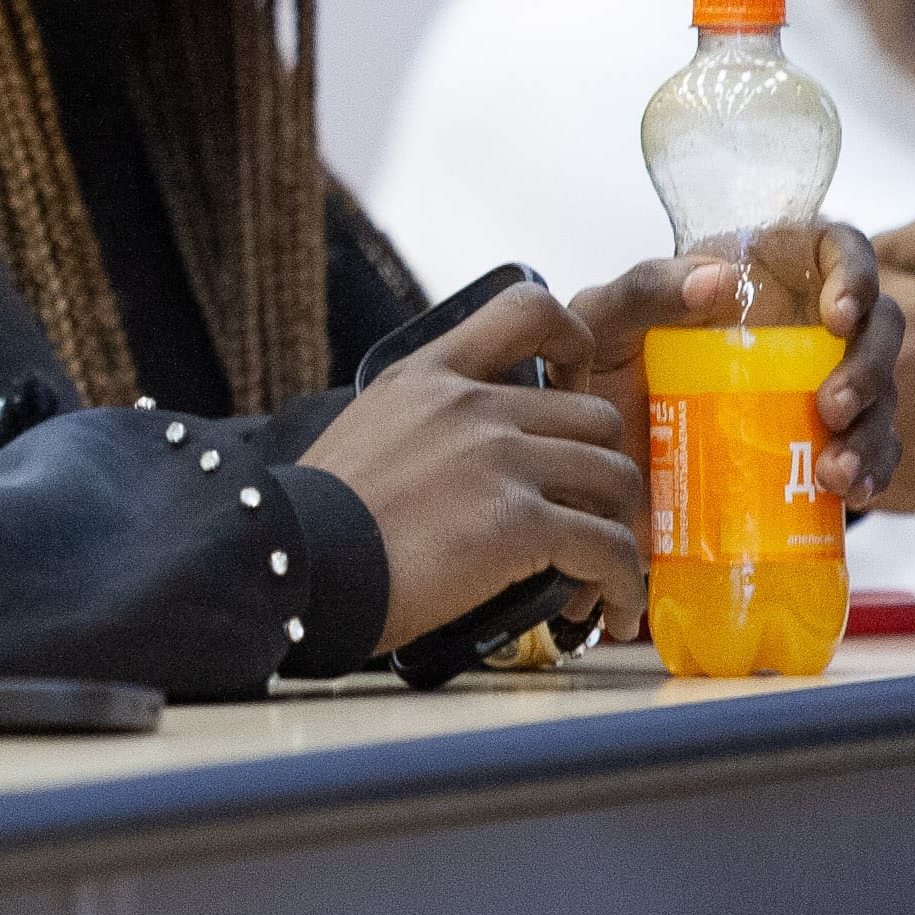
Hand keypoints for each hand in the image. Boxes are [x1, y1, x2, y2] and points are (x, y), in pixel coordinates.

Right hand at [317, 281, 651, 648]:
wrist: (292, 563)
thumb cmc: (315, 520)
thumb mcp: (365, 430)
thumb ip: (421, 423)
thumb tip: (455, 459)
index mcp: (430, 376)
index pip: (527, 308)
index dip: (574, 344)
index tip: (574, 390)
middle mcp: (472, 407)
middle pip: (595, 416)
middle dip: (604, 469)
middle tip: (593, 510)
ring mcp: (500, 461)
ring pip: (615, 479)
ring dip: (620, 529)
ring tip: (606, 571)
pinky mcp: (519, 523)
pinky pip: (608, 547)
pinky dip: (622, 582)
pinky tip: (611, 605)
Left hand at [560, 220, 902, 510]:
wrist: (592, 456)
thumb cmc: (601, 366)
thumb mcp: (605, 320)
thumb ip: (646, 287)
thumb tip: (719, 279)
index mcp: (763, 278)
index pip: (839, 250)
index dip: (856, 274)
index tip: (836, 317)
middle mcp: (802, 329)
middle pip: (878, 328)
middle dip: (869, 367)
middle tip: (833, 408)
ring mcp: (816, 389)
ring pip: (880, 397)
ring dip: (871, 432)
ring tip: (834, 472)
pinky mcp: (814, 448)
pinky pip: (865, 455)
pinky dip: (869, 472)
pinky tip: (848, 491)